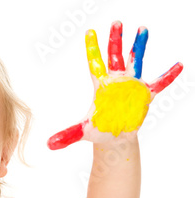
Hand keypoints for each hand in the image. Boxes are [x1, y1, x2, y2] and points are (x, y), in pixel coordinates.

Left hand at [47, 21, 182, 149]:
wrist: (115, 138)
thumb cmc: (98, 131)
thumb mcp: (82, 132)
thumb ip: (67, 136)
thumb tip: (48, 145)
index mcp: (101, 86)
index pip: (95, 63)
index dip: (92, 48)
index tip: (90, 31)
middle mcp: (116, 81)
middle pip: (115, 56)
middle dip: (115, 40)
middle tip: (116, 22)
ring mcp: (131, 86)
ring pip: (135, 61)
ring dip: (138, 46)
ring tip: (142, 29)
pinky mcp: (144, 95)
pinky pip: (159, 83)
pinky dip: (168, 76)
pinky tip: (178, 65)